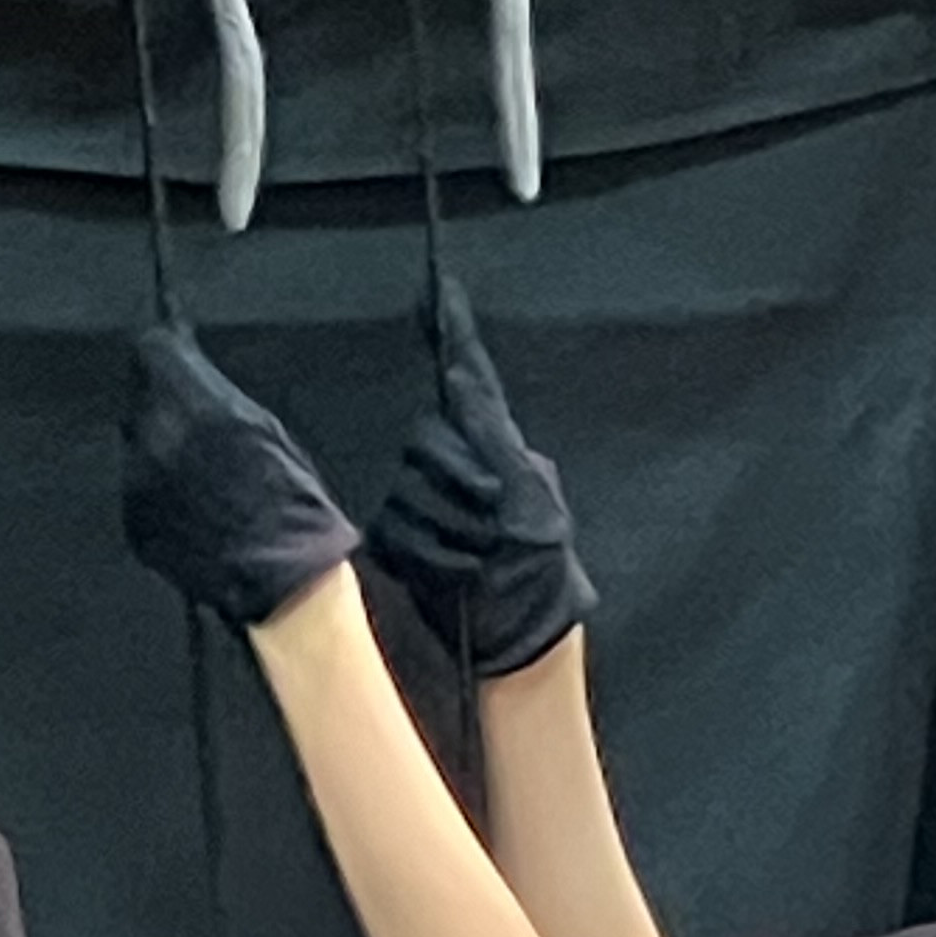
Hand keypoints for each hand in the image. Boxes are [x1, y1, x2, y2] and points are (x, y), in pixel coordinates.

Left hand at [121, 328, 361, 636]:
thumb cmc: (293, 505)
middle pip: (141, 399)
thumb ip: (215, 396)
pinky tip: (197, 508)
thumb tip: (184, 362)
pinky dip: (160, 491)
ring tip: (206, 475)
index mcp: (196, 409)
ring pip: (138, 445)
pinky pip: (139, 490)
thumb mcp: (266, 429)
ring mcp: (138, 486)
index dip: (164, 350)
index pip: (151, 351)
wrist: (284, 582)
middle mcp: (156, 441)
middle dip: (163, 402)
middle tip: (197, 422)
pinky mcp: (134, 522)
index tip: (170, 347)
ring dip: (161, 450)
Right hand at [367, 275, 596, 677]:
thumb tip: (460, 385)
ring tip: (482, 560)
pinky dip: (426, 555)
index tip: (441, 288)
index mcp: (498, 452)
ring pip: (406, 491)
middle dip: (457, 484)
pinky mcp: (398, 541)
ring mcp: (423, 505)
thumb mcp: (534, 506)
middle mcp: (457, 468)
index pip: (471, 384)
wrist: (522, 648)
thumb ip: (495, 443)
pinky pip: (393, 531)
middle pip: (426, 444)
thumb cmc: (542, 579)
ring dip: (446, 530)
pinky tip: (457, 575)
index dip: (454, 336)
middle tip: (492, 526)